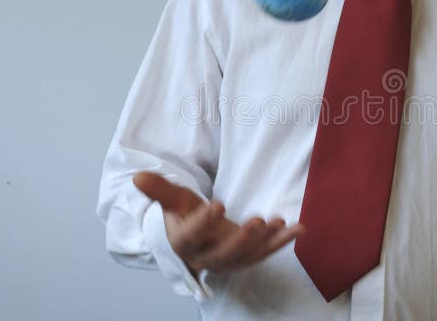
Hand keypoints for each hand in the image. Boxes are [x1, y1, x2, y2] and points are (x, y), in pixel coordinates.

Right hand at [133, 172, 303, 275]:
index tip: (218, 205)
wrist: (189, 240)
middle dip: (242, 239)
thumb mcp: (172, 202)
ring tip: (280, 223)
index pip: (192, 235)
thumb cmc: (181, 217)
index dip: (204, 222)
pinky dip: (281, 242)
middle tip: (257, 221)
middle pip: (224, 253)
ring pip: (247, 256)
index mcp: (184, 242)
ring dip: (266, 241)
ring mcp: (228, 259)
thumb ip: (159, 190)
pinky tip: (298, 229)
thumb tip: (137, 177)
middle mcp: (206, 256)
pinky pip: (265, 252)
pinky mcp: (245, 258)